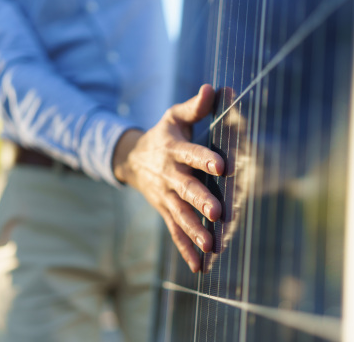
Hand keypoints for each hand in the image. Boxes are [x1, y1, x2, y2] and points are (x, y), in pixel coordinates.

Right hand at [113, 84, 224, 272]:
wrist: (132, 159)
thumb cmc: (163, 135)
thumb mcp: (174, 117)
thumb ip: (195, 106)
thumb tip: (214, 87)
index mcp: (174, 150)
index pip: (191, 154)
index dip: (204, 159)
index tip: (221, 165)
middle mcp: (169, 175)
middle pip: (185, 189)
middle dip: (200, 200)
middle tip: (216, 211)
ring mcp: (166, 196)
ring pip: (180, 215)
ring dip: (194, 230)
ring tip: (210, 245)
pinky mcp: (165, 211)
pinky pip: (174, 231)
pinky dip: (184, 249)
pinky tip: (199, 266)